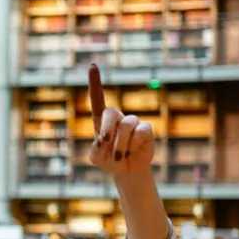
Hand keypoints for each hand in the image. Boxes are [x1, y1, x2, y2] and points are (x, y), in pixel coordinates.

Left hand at [87, 63, 154, 180]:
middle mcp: (118, 118)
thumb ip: (95, 150)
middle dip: (107, 128)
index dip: (95, 83)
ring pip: (126, 126)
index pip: (97, 99)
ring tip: (119, 156)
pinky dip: (134, 145)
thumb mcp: (96, 158)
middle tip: (105, 142)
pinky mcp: (146, 130)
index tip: (92, 66)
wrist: (126, 171)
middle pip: (111, 112)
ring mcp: (133, 123)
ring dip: (120, 144)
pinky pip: (140, 132)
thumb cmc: (108, 160)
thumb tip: (102, 140)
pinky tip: (133, 151)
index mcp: (102, 120)